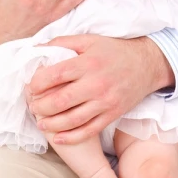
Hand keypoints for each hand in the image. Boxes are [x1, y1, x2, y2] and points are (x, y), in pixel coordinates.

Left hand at [26, 35, 174, 143]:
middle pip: (60, 101)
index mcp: (88, 63)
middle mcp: (96, 84)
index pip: (55, 75)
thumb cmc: (114, 51)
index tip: (30, 86)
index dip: (37, 83)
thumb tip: (35, 48)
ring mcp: (105, 102)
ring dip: (52, 124)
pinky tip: (58, 137)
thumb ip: (62, 42)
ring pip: (72, 120)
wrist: (147, 64)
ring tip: (40, 122)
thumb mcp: (89, 40)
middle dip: (40, 106)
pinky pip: (89, 130)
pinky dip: (71, 137)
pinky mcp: (112, 114)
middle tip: (32, 105)